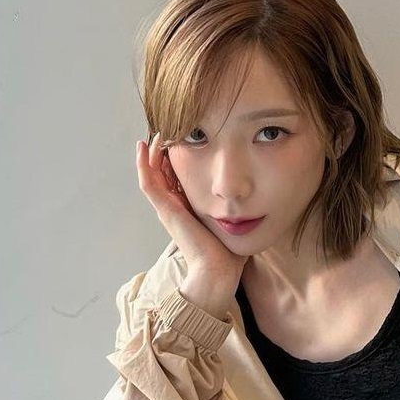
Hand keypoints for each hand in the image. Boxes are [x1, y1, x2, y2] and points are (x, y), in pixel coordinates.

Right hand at [135, 132, 247, 302]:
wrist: (219, 270)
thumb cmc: (229, 252)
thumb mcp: (232, 221)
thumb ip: (238, 209)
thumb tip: (254, 197)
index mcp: (189, 209)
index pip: (179, 177)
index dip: (179, 158)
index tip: (187, 138)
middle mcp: (175, 207)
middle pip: (163, 172)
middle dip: (164, 151)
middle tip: (166, 129)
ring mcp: (167, 208)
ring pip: (152, 174)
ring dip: (151, 152)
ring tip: (154, 132)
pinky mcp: (165, 210)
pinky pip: (148, 182)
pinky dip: (144, 164)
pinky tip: (144, 146)